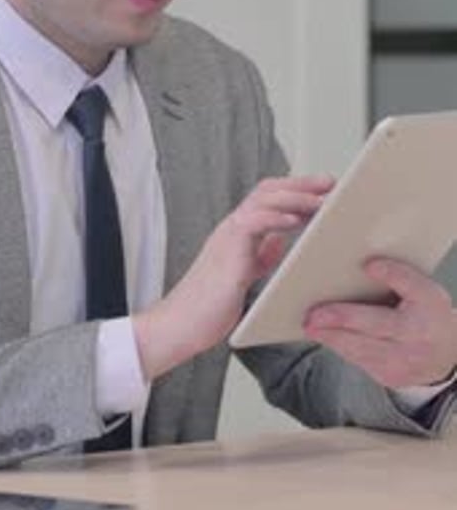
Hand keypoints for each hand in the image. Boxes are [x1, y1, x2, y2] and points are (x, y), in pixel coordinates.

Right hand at [134, 174, 333, 379]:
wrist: (179, 326)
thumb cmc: (208, 308)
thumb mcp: (244, 276)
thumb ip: (259, 256)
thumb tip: (278, 240)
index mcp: (238, 234)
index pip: (269, 198)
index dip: (296, 189)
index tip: (324, 189)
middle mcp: (233, 228)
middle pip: (269, 190)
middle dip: (302, 184)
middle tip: (330, 183)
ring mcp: (228, 237)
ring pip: (264, 199)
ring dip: (296, 196)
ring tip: (321, 199)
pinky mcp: (227, 251)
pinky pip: (253, 222)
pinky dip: (277, 217)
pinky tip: (297, 220)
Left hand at [304, 257, 456, 387]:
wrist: (446, 357)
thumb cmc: (428, 315)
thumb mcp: (423, 289)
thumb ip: (399, 276)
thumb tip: (366, 266)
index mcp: (429, 305)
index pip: (410, 285)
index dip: (391, 274)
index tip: (369, 265)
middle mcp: (418, 335)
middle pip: (376, 325)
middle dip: (341, 320)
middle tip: (314, 315)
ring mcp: (404, 361)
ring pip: (362, 348)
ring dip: (332, 337)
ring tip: (311, 326)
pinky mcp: (390, 377)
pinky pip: (360, 361)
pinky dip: (340, 347)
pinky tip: (325, 336)